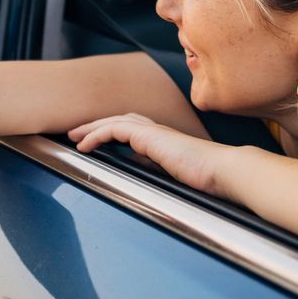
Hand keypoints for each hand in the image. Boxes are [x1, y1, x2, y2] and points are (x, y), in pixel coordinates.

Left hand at [68, 113, 234, 197]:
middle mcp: (158, 131)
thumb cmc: (208, 177)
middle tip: (78, 134)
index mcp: (165, 141)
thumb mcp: (176, 175)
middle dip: (97, 126)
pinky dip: (98, 134)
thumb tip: (141, 171)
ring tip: (76, 136)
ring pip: (115, 121)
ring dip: (93, 127)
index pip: (132, 130)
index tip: (97, 143)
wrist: (222, 171)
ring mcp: (154, 131)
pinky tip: (86, 145)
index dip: (112, 132)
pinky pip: (115, 129)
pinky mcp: (149, 135)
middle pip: (120, 121)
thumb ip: (159, 170)